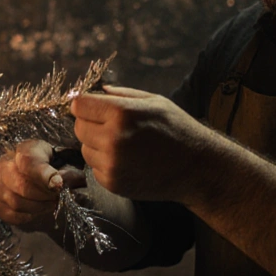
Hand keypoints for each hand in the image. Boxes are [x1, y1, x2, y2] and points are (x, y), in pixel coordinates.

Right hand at [0, 139, 86, 231]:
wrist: (37, 173)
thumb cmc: (55, 165)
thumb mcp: (65, 160)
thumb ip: (68, 170)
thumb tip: (62, 184)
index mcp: (24, 149)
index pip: (28, 162)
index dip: (44, 175)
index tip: (59, 185)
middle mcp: (5, 165)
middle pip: (22, 185)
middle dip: (44, 195)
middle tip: (57, 196)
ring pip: (16, 202)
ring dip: (39, 207)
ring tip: (51, 202)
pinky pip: (12, 215)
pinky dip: (29, 215)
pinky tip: (39, 209)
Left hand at [71, 85, 212, 202]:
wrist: (197, 168)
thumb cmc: (177, 129)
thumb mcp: (153, 101)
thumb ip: (121, 94)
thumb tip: (96, 91)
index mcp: (122, 113)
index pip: (78, 105)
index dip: (84, 105)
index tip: (91, 107)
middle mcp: (113, 139)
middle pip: (78, 127)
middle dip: (90, 123)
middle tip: (112, 126)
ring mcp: (112, 164)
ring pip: (84, 148)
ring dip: (96, 144)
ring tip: (124, 144)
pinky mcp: (113, 183)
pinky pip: (94, 167)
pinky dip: (105, 163)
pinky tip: (127, 160)